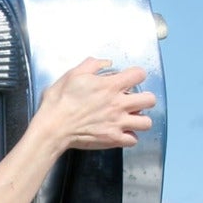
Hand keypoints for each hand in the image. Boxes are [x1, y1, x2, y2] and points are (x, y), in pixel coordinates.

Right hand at [33, 57, 154, 150]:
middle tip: (133, 101)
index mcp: (110, 86)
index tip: (129, 79)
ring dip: (140, 119)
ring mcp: (117, 123)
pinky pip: (133, 140)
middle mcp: (118, 104)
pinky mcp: (113, 139)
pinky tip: (121, 132)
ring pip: (146, 122)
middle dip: (144, 98)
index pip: (139, 74)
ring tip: (130, 118)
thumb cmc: (59, 102)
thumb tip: (106, 62)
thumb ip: (93, 64)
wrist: (53, 128)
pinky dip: (129, 136)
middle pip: (150, 100)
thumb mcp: (73, 74)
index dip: (136, 75)